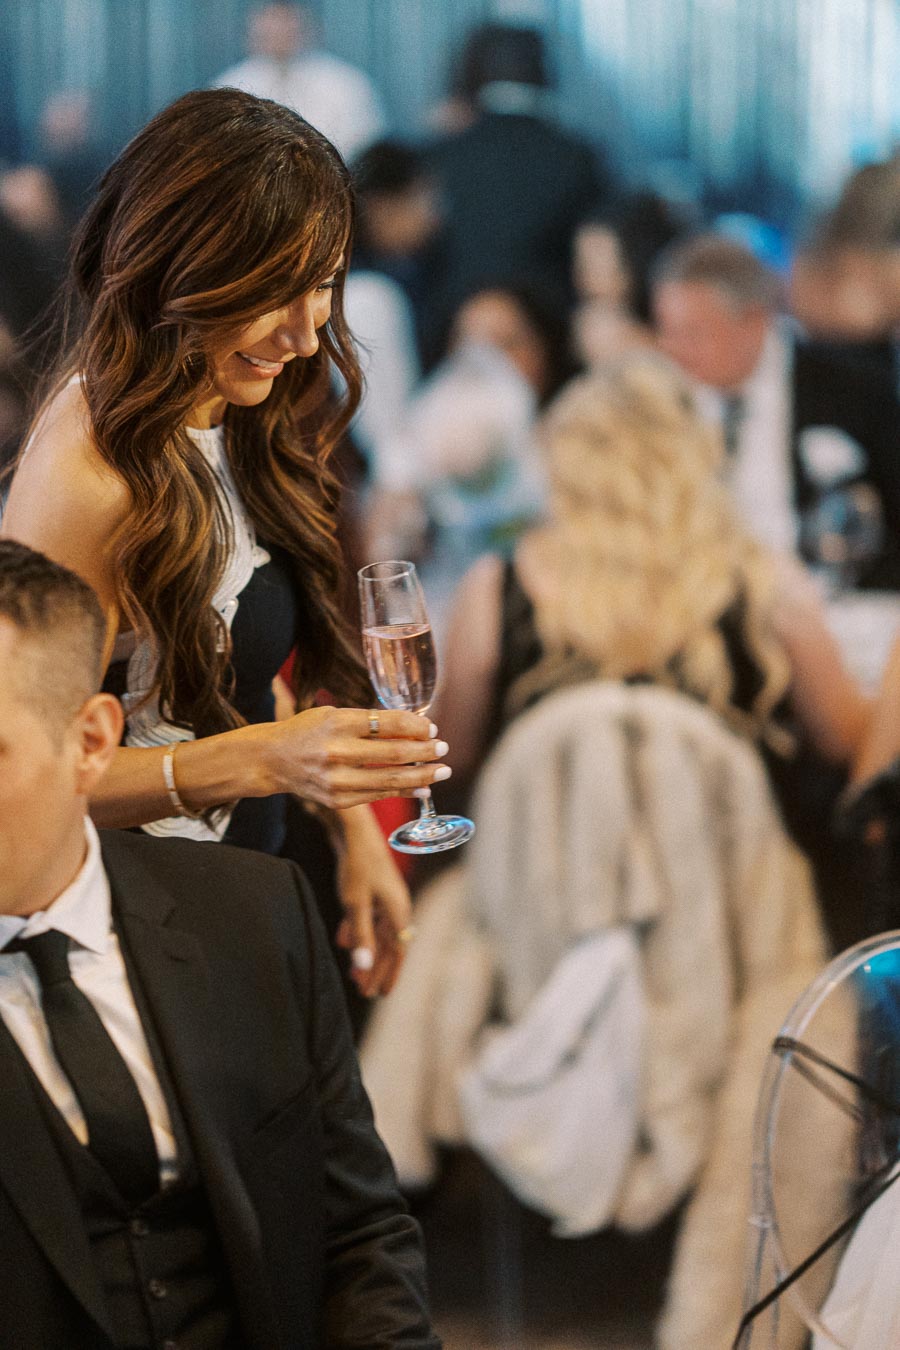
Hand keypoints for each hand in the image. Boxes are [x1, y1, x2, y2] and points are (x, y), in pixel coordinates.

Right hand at [259, 706, 450, 809]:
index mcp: (338, 723)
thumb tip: (414, 728)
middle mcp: (337, 752)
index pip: (389, 723)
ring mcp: (338, 780)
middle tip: (444, 748)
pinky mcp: (338, 800)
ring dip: (423, 776)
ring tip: (442, 771)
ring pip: (391, 780)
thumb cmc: (307, 731)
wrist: (272, 760)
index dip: (417, 726)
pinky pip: (379, 796)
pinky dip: (404, 792)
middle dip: (426, 752)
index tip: (432, 729)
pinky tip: (422, 788)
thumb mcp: (334, 715)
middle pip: (396, 753)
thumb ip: (369, 721)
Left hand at [335, 805, 412, 996]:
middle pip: (387, 944)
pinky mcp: (374, 889)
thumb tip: (364, 968)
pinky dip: (359, 932)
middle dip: (376, 968)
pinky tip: (344, 941)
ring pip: (377, 932)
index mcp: (398, 912)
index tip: (380, 994)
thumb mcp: (355, 905)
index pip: (397, 951)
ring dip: (367, 952)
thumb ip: (361, 937)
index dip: (388, 974)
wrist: (354, 830)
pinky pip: (370, 918)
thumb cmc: (356, 867)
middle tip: (364, 991)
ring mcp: (386, 897)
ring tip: (353, 972)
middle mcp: (397, 906)